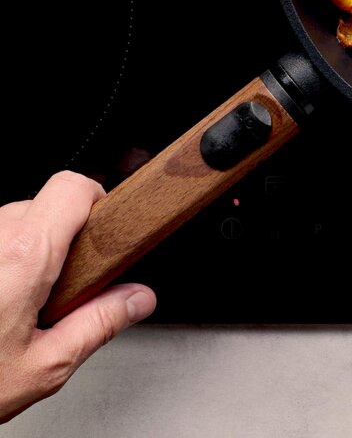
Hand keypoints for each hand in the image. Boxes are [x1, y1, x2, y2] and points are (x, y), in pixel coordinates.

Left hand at [1, 172, 155, 423]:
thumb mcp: (43, 366)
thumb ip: (99, 324)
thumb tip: (136, 300)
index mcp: (23, 257)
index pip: (72, 187)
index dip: (94, 201)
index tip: (102, 230)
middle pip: (39, 207)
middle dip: (56, 241)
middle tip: (54, 290)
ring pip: (5, 226)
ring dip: (18, 254)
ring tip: (11, 307)